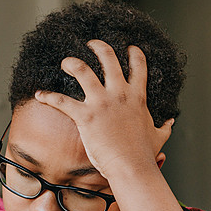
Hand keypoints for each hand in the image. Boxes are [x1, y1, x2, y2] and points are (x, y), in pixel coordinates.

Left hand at [34, 40, 172, 179]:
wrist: (132, 166)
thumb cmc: (144, 154)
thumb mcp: (160, 137)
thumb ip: (165, 127)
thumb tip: (172, 122)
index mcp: (137, 97)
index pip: (138, 66)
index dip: (134, 54)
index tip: (129, 47)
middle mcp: (119, 94)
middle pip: (108, 59)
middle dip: (98, 47)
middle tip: (90, 44)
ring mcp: (102, 103)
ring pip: (83, 71)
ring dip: (72, 63)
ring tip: (65, 61)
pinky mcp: (86, 116)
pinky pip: (62, 101)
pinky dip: (48, 96)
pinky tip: (39, 94)